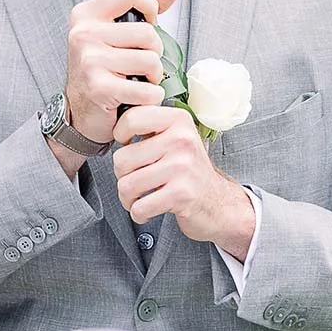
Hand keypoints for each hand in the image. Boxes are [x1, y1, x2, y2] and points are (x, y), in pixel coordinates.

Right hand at [63, 0, 177, 146]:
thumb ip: (141, 8)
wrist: (80, 111)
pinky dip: (150, 97)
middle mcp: (84, 34)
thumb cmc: (100, 71)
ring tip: (138, 80)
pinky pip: (146, 89)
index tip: (148, 22)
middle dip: (154, 52)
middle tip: (140, 63)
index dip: (148, 7)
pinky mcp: (99, 87)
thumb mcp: (114, 32)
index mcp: (87, 15)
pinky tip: (137, 97)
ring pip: (151, 60)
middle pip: (147, 32)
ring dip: (153, 76)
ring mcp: (90, 60)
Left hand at [112, 106, 254, 259]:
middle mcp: (182, 139)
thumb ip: (150, 123)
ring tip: (140, 196)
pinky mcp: (182, 194)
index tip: (129, 145)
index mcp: (178, 120)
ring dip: (128, 198)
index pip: (131, 119)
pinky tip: (148, 210)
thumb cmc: (186, 168)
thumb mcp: (174, 136)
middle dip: (122, 176)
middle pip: (122, 159)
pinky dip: (138, 214)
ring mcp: (183, 167)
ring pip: (127, 185)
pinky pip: (140, 207)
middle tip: (136, 178)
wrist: (215, 200)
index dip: (120, 135)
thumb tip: (116, 117)